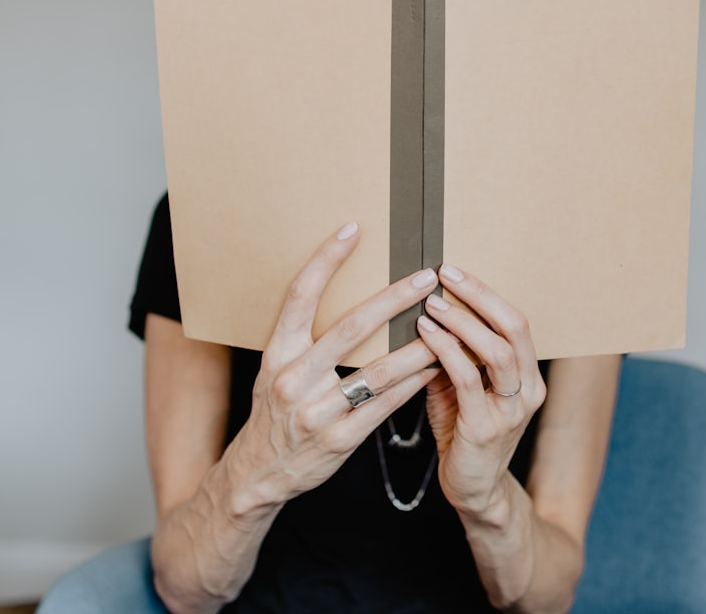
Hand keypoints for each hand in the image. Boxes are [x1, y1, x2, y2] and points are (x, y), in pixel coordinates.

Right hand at [226, 222, 441, 514]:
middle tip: (426, 278)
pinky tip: (436, 368)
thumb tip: (350, 297)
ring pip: (378, 371)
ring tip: (449, 327)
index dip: (326, 259)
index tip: (353, 229)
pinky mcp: (338, 440)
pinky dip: (413, 385)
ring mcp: (316, 411)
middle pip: (350, 328)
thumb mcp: (276, 370)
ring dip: (419, 347)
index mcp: (278, 352)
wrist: (256, 475)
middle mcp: (294, 377)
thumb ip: (304, 339)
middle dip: (393, 300)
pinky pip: (385, 407)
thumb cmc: (275, 413)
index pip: (300, 295)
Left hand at [416, 264, 546, 517]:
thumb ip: (455, 354)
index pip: (517, 322)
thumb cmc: (464, 433)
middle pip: (515, 328)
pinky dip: (446, 351)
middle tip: (446, 274)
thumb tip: (427, 310)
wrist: (474, 491)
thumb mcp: (462, 388)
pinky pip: (467, 380)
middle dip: (480, 296)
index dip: (487, 293)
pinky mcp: (486, 428)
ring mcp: (511, 411)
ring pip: (497, 351)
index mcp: (528, 375)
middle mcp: (528, 390)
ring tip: (433, 303)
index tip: (455, 270)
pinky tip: (425, 334)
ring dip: (463, 322)